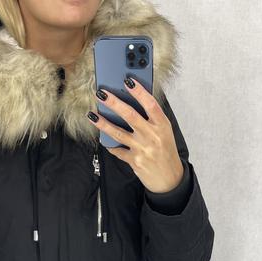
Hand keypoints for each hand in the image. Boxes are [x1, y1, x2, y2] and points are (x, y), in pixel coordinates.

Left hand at [88, 77, 185, 193]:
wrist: (169, 178)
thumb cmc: (166, 151)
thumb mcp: (164, 132)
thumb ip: (152, 118)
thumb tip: (134, 100)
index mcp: (162, 125)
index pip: (150, 104)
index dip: (139, 92)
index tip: (128, 81)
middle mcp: (152, 136)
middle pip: (130, 116)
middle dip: (114, 103)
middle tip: (101, 94)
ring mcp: (142, 149)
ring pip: (119, 133)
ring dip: (104, 124)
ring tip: (92, 115)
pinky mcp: (134, 161)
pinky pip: (118, 150)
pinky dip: (110, 145)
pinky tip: (103, 139)